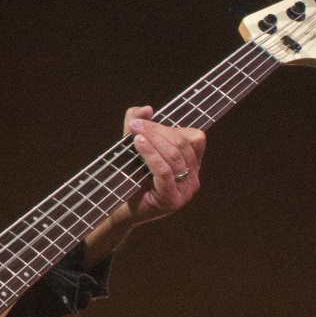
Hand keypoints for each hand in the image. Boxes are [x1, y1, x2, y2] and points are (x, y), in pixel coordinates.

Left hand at [123, 107, 206, 224]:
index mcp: (192, 164)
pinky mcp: (172, 200)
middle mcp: (194, 178)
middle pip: (182, 144)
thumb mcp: (134, 146)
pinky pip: (165, 172)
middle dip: (157, 130)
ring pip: (174, 156)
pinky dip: (151, 155)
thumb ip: (138, 124)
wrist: (121, 207)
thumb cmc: (130, 176)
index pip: (195, 138)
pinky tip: (138, 144)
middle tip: (135, 125)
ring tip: (134, 132)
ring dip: (153, 139)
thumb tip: (147, 109)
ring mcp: (186, 191)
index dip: (171, 127)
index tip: (144, 121)